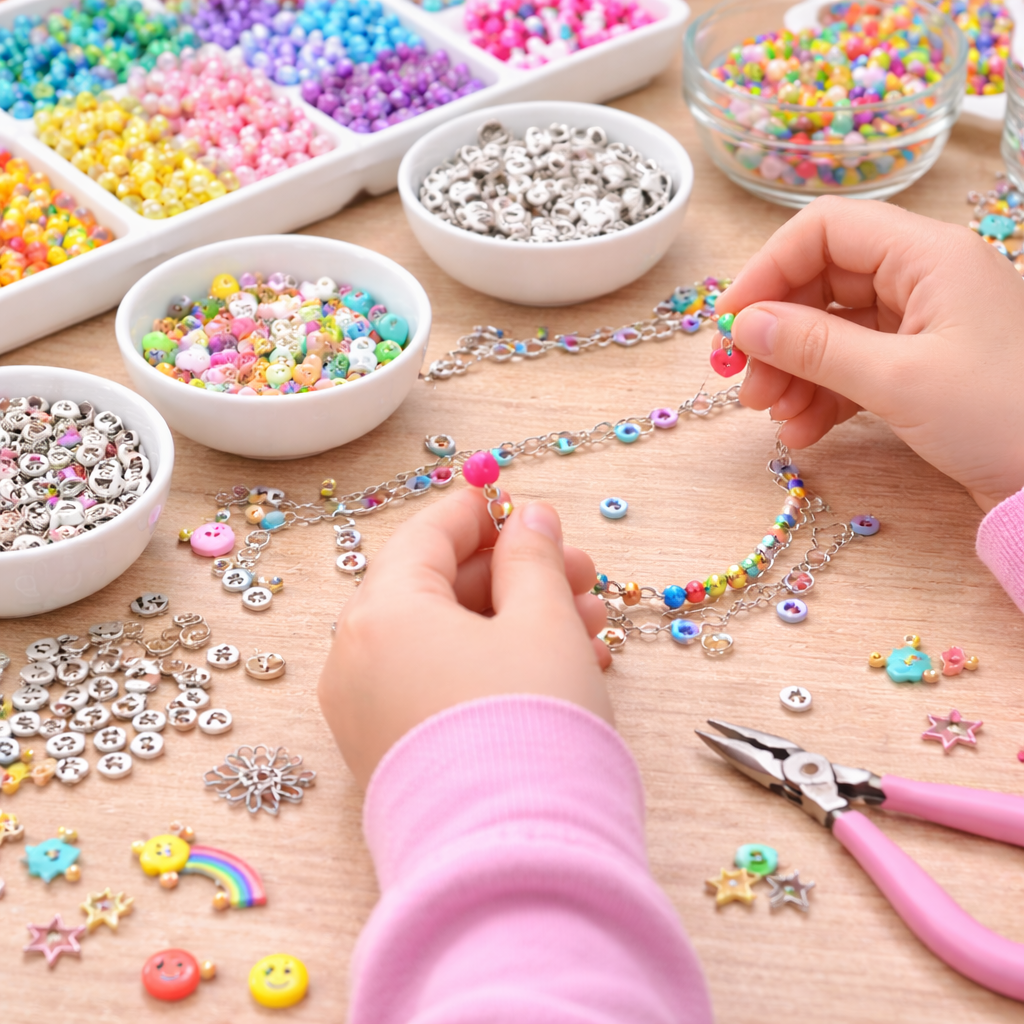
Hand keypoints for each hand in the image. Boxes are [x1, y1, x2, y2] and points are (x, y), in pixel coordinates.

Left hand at [318, 489, 611, 787]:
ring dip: (514, 620)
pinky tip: (556, 663)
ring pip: (444, 640)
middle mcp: (357, 660)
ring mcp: (368, 712)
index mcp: (382, 614)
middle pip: (437, 589)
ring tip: (588, 621)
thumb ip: (534, 560)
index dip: (479, 513)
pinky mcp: (390, 753)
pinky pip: (437, 684)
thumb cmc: (530, 724)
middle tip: (580, 571)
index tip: (520, 503)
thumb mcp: (543, 622)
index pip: (426, 536)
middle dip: (515, 574)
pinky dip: (490, 664)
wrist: (513, 861)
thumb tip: (530, 520)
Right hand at [716, 197, 1023, 511]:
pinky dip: (821, 396)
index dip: (767, 271)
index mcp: (928, 256)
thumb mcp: (898, 380)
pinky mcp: (925, 369)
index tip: (731, 324)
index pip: (824, 231)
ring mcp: (925, 326)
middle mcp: (925, 280)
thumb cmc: (1003, 416)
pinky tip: (801, 432)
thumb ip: (814, 346)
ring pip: (833, 330)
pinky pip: (855, 368)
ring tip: (770, 416)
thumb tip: (744, 325)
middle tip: (744, 384)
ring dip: (793, 371)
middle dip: (776, 334)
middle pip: (822, 283)